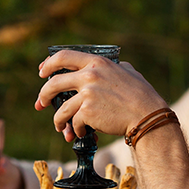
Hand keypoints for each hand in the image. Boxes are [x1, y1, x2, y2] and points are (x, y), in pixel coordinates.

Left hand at [36, 49, 164, 139]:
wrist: (147, 116)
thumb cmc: (142, 94)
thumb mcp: (127, 71)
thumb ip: (113, 67)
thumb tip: (106, 67)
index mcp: (96, 62)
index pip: (63, 56)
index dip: (48, 64)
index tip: (42, 71)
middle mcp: (89, 75)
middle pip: (53, 83)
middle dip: (44, 95)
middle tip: (41, 103)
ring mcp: (87, 94)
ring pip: (61, 109)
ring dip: (57, 120)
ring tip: (60, 127)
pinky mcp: (88, 112)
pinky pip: (74, 122)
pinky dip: (75, 129)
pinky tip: (80, 132)